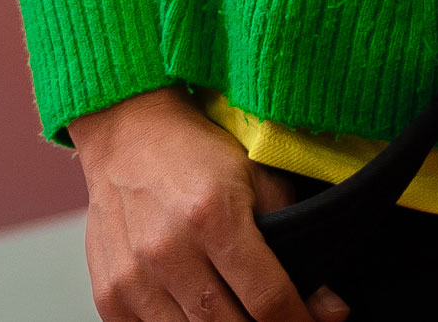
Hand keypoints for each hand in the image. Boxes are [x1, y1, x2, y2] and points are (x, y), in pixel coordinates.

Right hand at [69, 87, 345, 321]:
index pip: (267, 297)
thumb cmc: (198, 154)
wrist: (127, 135)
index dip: (299, 320)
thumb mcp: (256, 174)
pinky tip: (202, 317)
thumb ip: (290, 233)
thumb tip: (328, 305)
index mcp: (214, 216)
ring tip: (243, 315)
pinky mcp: (109, 297)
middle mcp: (169, 251)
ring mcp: (133, 279)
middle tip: (281, 321)